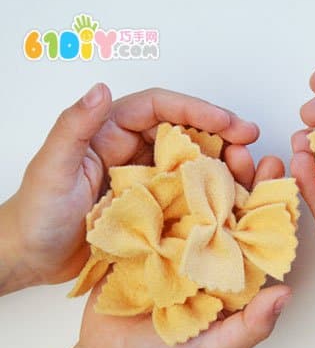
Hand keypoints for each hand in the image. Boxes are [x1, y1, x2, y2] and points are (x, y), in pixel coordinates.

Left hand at [0, 84, 259, 293]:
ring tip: (248, 171)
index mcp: (110, 131)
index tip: (227, 123)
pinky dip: (211, 192)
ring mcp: (145, 178)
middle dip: (220, 132)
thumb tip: (101, 89)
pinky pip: (187, 192)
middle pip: (184, 131)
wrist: (30, 258)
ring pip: (191, 160)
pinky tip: (231, 198)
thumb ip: (74, 127)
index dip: (196, 110)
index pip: (160, 108)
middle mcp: (132, 150)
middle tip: (249, 143)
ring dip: (220, 161)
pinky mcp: (153, 205)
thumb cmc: (35, 214)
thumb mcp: (52, 168)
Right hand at [29, 154, 291, 347]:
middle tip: (244, 150)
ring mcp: (177, 237)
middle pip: (230, 205)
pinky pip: (157, 202)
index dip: (269, 199)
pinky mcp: (146, 233)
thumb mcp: (215, 347)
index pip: (258, 229)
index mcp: (234, 268)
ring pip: (195, 196)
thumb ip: (251, 325)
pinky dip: (163, 179)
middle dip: (240, 175)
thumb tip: (286, 295)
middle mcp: (210, 247)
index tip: (275, 170)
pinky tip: (169, 156)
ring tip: (211, 145)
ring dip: (204, 170)